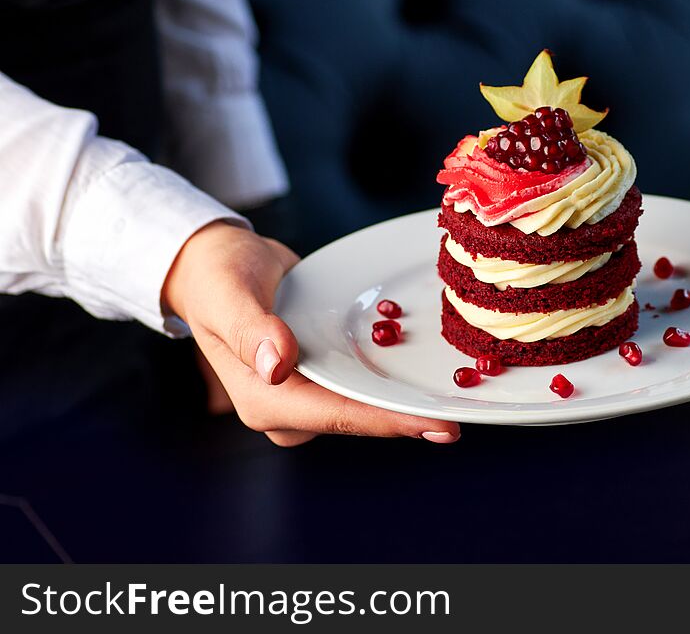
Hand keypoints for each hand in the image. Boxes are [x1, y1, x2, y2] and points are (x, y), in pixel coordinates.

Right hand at [162, 222, 459, 445]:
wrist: (216, 268)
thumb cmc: (217, 277)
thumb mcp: (228, 292)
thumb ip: (249, 327)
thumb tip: (277, 365)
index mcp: (265, 399)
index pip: (339, 414)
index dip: (391, 421)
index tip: (439, 425)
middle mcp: (288, 407)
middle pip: (360, 417)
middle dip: (410, 416)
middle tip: (468, 411)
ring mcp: (306, 396)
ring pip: (367, 403)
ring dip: (408, 399)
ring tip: (462, 395)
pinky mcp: (322, 378)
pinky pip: (363, 384)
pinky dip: (394, 378)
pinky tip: (433, 373)